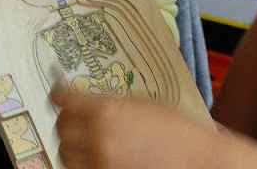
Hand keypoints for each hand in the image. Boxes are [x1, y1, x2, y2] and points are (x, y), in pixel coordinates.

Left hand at [51, 87, 220, 168]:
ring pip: (65, 155)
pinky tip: (92, 158)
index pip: (65, 100)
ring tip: (80, 141)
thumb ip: (112, 103)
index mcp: (107, 110)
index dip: (58, 95)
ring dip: (70, 145)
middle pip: (61, 128)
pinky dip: (81, 164)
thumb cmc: (178, 130)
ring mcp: (99, 163)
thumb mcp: (144, 103)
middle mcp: (98, 138)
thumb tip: (87, 101)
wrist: (198, 161)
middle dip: (65, 121)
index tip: (58, 95)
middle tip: (71, 117)